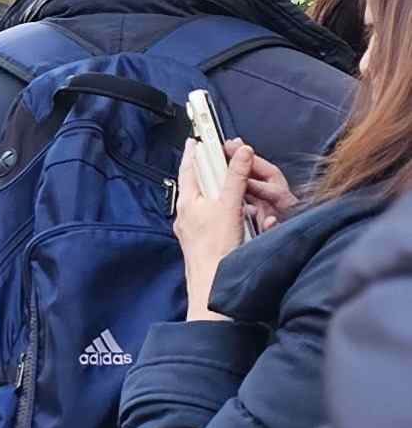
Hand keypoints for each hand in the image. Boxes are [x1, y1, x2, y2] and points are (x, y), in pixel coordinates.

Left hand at [174, 137, 274, 314]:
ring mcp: (192, 231)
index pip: (189, 168)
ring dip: (218, 194)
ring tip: (231, 187)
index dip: (194, 152)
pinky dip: (223, 213)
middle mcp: (186, 215)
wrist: (212, 287)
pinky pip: (212, 221)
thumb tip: (242, 151)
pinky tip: (236, 217)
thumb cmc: (216, 249)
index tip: (196, 139)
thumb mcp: (229, 207)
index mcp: (188, 202)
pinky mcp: (202, 244)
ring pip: (205, 204)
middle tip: (217, 160)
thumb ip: (236, 178)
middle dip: (208, 172)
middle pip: (197, 185)